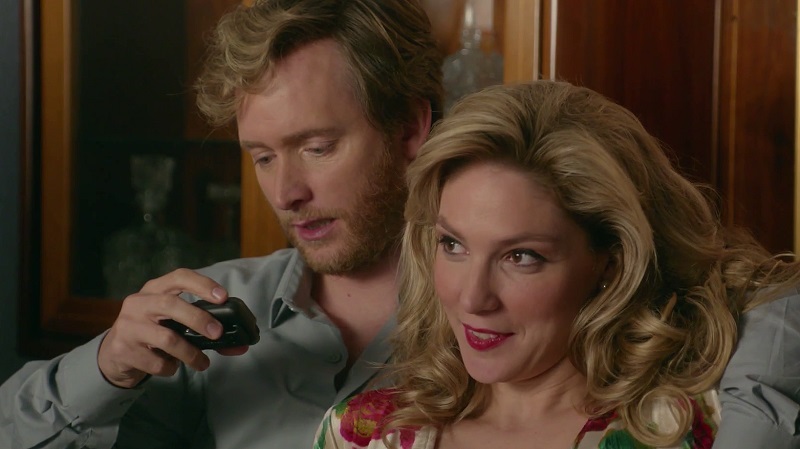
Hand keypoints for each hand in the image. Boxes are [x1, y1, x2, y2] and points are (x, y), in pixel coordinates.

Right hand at [97, 268, 238, 387]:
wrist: (114, 354)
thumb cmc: (153, 332)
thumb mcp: (173, 323)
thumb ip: (203, 330)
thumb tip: (240, 346)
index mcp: (154, 289)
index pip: (179, 277)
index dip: (203, 284)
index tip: (223, 297)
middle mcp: (139, 303)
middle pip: (171, 304)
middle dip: (198, 319)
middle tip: (218, 333)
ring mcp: (128, 326)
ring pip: (166, 338)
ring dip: (190, 353)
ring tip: (203, 363)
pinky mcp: (123, 349)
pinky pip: (156, 362)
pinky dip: (170, 367)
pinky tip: (171, 366)